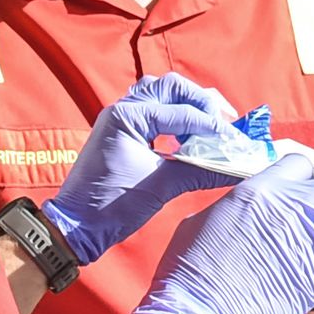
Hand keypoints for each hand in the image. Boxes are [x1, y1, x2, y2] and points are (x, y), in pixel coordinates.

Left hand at [43, 74, 256, 262]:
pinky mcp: (119, 132)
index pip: (181, 111)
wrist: (76, 226)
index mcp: (128, 117)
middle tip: (224, 121)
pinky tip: (186, 135)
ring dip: (185, 104)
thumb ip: (200, 171)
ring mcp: (118, 118)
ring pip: (158, 93)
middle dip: (201, 101)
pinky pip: (150, 110)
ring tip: (208, 124)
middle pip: (171, 87)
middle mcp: (121, 110)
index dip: (212, 125)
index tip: (235, 139)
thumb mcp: (160, 187)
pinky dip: (172, 116)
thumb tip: (237, 168)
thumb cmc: (111, 206)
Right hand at [128, 152, 313, 313]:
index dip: (300, 177)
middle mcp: (292, 206)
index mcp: (261, 188)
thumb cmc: (191, 270)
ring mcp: (312, 238)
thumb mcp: (205, 218)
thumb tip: (250, 203)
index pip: (302, 164)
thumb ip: (238, 203)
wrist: (202, 313)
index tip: (297, 191)